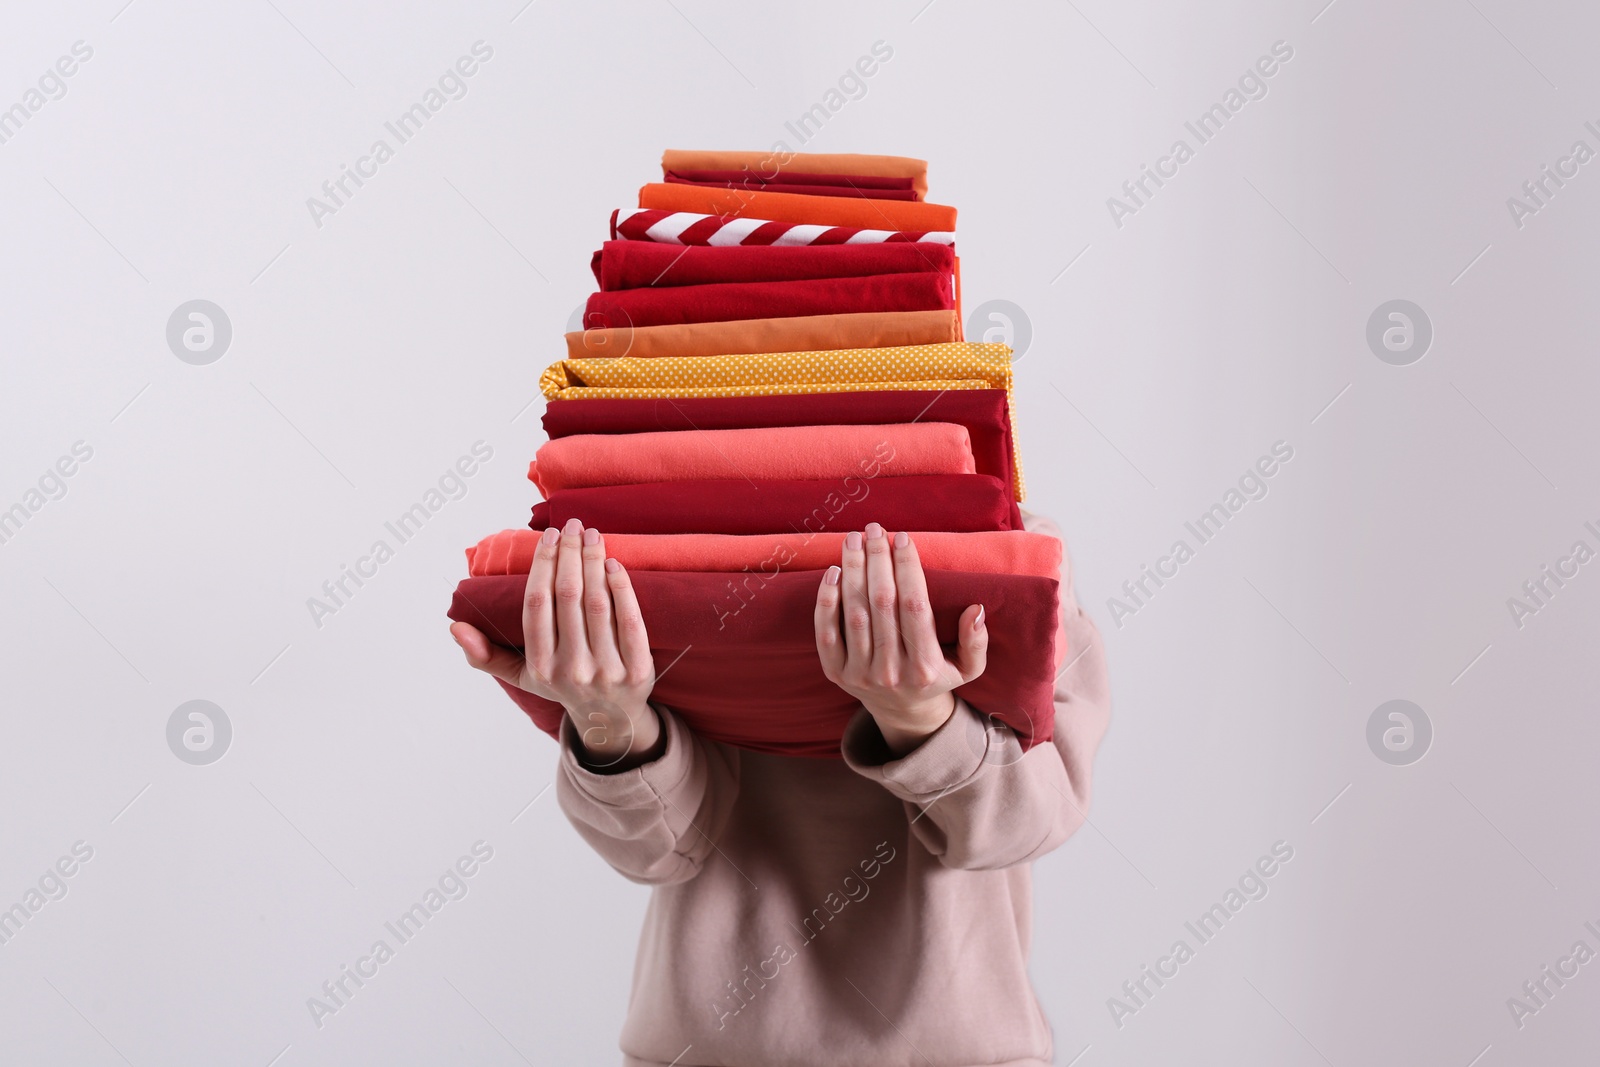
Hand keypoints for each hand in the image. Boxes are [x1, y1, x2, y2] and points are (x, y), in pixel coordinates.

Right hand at [450, 518, 661, 769]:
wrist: (610, 720)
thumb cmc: (562, 685)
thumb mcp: (522, 676)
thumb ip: (486, 655)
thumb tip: (454, 627)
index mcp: (540, 666)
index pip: (538, 604)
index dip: (542, 565)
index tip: (548, 536)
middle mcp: (571, 669)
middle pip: (568, 597)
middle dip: (569, 554)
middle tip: (573, 525)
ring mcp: (607, 671)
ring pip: (598, 604)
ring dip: (594, 562)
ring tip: (593, 535)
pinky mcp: (639, 670)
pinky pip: (630, 621)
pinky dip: (622, 589)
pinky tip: (615, 564)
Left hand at [814, 523, 986, 756]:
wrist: (901, 713)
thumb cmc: (937, 677)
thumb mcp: (968, 668)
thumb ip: (976, 641)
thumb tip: (975, 609)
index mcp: (925, 668)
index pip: (914, 606)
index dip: (907, 569)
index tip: (903, 538)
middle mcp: (891, 672)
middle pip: (882, 604)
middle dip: (877, 560)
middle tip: (874, 529)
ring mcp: (860, 674)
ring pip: (855, 613)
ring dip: (853, 571)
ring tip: (853, 539)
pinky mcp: (835, 673)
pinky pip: (826, 633)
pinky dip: (826, 601)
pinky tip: (833, 572)